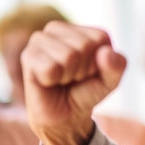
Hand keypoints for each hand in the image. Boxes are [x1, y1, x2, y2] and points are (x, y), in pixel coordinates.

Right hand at [21, 22, 125, 144]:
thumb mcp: (110, 81)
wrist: (65, 115)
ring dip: (68, 75)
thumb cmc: (87, 92)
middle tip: (74, 77)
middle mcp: (59, 29)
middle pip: (83, 46)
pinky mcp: (27, 55)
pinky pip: (50, 68)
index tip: (91, 72)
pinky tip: (49, 81)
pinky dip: (53, 80)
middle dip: (83, 69)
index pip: (100, 38)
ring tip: (62, 78)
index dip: (100, 62)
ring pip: (68, 56)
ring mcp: (40, 39)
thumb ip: (117, 66)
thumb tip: (106, 52)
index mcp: (84, 31)